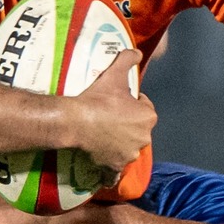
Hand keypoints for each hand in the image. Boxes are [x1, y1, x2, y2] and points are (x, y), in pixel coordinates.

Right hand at [63, 50, 155, 173]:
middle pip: (137, 129)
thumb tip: (138, 51)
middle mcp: (143, 138)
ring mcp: (129, 154)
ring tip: (103, 134)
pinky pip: (115, 173)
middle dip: (128, 123)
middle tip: (109, 116)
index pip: (145, 108)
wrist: (76, 121)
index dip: (133, 102)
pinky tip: (106, 170)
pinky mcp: (114, 166)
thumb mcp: (114, 74)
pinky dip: (112, 173)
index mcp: (147, 117)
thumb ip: (128, 58)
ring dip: (120, 143)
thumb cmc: (98, 98)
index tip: (120, 100)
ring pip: (128, 148)